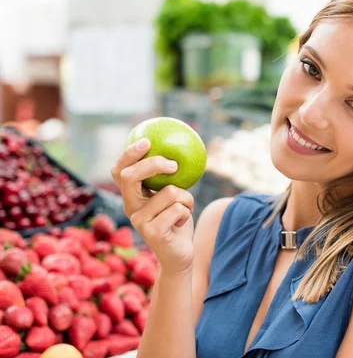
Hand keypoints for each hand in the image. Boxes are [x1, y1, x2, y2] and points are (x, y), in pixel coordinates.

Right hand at [111, 138, 194, 273]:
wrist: (179, 255)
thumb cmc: (177, 220)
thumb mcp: (172, 196)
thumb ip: (168, 178)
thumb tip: (178, 149)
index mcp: (131, 196)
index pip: (121, 171)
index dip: (129, 154)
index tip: (146, 141)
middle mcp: (130, 208)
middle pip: (131, 176)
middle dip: (153, 164)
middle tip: (174, 165)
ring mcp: (139, 221)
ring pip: (169, 192)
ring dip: (186, 198)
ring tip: (184, 209)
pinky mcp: (153, 232)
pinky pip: (179, 208)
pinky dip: (188, 211)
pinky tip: (182, 223)